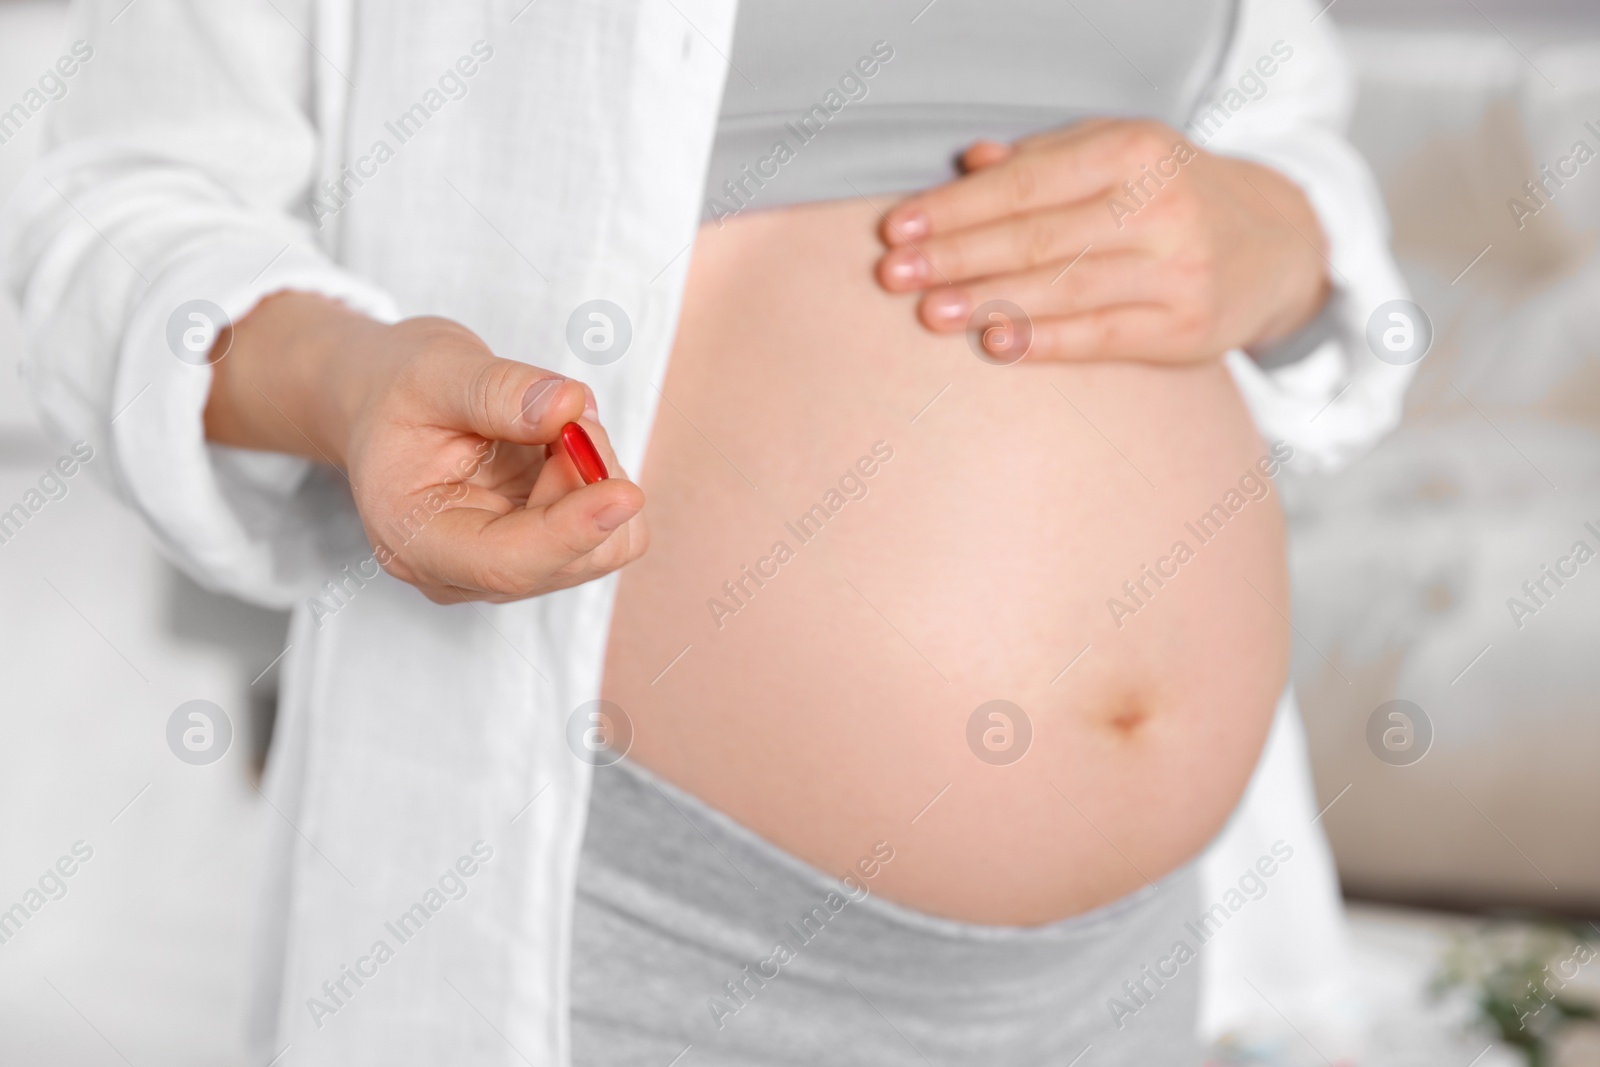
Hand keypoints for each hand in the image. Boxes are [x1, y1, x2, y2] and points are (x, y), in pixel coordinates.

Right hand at [206, 294, 647, 603]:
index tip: (625, 493)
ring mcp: (506, 570)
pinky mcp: (543, 555)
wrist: (390, 404)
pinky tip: (556, 449)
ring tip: (548, 425)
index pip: (507, 565)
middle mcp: (462, 574)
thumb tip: (570, 408)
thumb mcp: (436, 370)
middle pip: (568, 559)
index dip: (571, 532)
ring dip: (595, 476)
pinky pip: (608, 531)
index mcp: (416, 541)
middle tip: (563, 410)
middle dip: (587, 479)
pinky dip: (598, 481)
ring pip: (601, 546)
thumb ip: (499, 391)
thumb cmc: (401, 392)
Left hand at [874, 119, 1330, 363]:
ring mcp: (1178, 270)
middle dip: (958, 256)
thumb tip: (967, 163)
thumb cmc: (1168, 193)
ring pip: (1065, 288)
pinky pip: (1100, 337)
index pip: (1026, 183)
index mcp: (1135, 150)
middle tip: (894, 276)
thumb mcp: (1116, 154)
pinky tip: (994, 343)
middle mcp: (1161, 206)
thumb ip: (1041, 158)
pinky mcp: (1186, 329)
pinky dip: (1044, 341)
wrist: (1274, 244)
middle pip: (1038, 237)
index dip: (955, 208)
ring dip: (989, 301)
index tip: (897, 229)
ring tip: (929, 312)